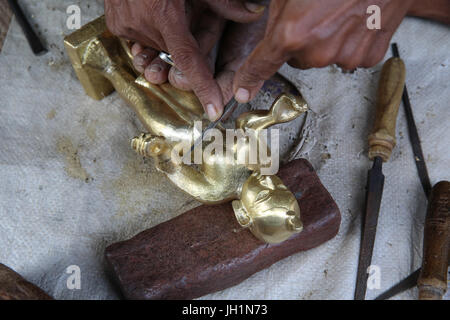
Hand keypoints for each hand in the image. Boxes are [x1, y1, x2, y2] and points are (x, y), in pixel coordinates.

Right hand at [104, 0, 265, 119]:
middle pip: (172, 53)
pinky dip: (148, 32)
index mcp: (163, 13)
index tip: (212, 108)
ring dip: (164, 36)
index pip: (188, 60)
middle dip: (181, 43)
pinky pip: (138, 39)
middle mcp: (142, 23)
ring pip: (156, 47)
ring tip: (162, 10)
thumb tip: (254, 12)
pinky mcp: (113, 23)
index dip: (202, 86)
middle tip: (178, 15)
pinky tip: (149, 12)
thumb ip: (225, 1)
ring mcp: (125, 24)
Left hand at [232, 0, 414, 102]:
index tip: (242, 92)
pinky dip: (348, 44)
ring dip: (324, 43)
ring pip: (321, 59)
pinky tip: (354, 20)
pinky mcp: (368, 58)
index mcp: (293, 33)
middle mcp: (317, 52)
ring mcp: (345, 58)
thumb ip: (277, 18)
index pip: (262, 65)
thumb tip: (272, 37)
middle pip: (296, 60)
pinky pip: (347, 58)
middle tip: (315, 14)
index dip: (249, 79)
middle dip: (299, 43)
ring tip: (338, 12)